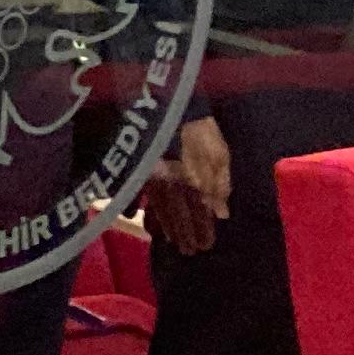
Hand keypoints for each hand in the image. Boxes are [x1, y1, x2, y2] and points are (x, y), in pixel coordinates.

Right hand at [144, 116, 232, 255]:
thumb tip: (222, 213)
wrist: (168, 103)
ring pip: (156, 206)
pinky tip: (132, 216)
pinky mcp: (139, 167)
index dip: (201, 230)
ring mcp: (151, 176)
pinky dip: (133, 205)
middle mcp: (170, 184)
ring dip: (161, 225)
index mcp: (192, 181)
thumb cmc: (198, 129)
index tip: (204, 246)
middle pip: (175, 215)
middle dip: (181, 234)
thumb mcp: (219, 154)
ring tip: (164, 240)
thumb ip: (221, 183)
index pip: (197, 213)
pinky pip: (136, 191)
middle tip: (187, 251)